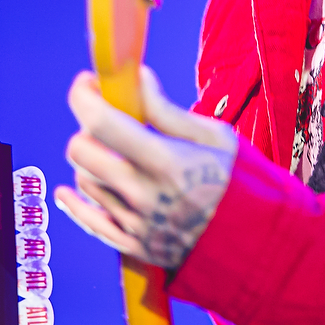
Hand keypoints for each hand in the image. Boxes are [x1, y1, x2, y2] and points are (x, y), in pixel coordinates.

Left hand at [54, 66, 236, 268]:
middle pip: (81, 151)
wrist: (256, 244)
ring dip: (92, 161)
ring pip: (84, 181)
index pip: (102, 122)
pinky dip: (74, 202)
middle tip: (105, 119)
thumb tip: (136, 78)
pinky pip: (89, 221)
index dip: (84, 96)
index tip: (89, 82)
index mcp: (167, 161)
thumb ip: (167, 110)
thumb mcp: (215, 137)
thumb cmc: (239, 181)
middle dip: (87, 126)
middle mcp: (144, 195)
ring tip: (117, 155)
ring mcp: (136, 224)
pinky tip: (68, 190)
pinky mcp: (133, 246)